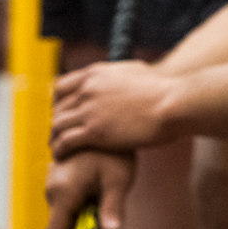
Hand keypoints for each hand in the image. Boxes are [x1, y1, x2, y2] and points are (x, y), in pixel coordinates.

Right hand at [45, 149, 134, 228]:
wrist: (106, 116)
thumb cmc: (115, 150)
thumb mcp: (118, 180)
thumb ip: (112, 209)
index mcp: (64, 192)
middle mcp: (52, 186)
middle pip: (60, 222)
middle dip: (79, 227)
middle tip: (105, 215)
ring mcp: (52, 177)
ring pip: (62, 208)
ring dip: (80, 211)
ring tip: (105, 193)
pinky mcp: (57, 169)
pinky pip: (64, 194)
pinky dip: (78, 198)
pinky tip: (98, 182)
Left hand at [51, 60, 178, 156]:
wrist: (173, 103)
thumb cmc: (163, 90)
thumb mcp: (136, 71)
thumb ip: (120, 74)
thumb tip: (123, 75)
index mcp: (96, 73)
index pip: (60, 86)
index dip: (58, 102)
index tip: (62, 114)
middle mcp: (88, 89)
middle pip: (57, 107)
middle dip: (57, 122)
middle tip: (60, 135)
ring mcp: (89, 110)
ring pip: (57, 125)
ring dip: (54, 138)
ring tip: (57, 148)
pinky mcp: (94, 132)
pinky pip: (64, 142)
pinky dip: (59, 150)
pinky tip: (62, 157)